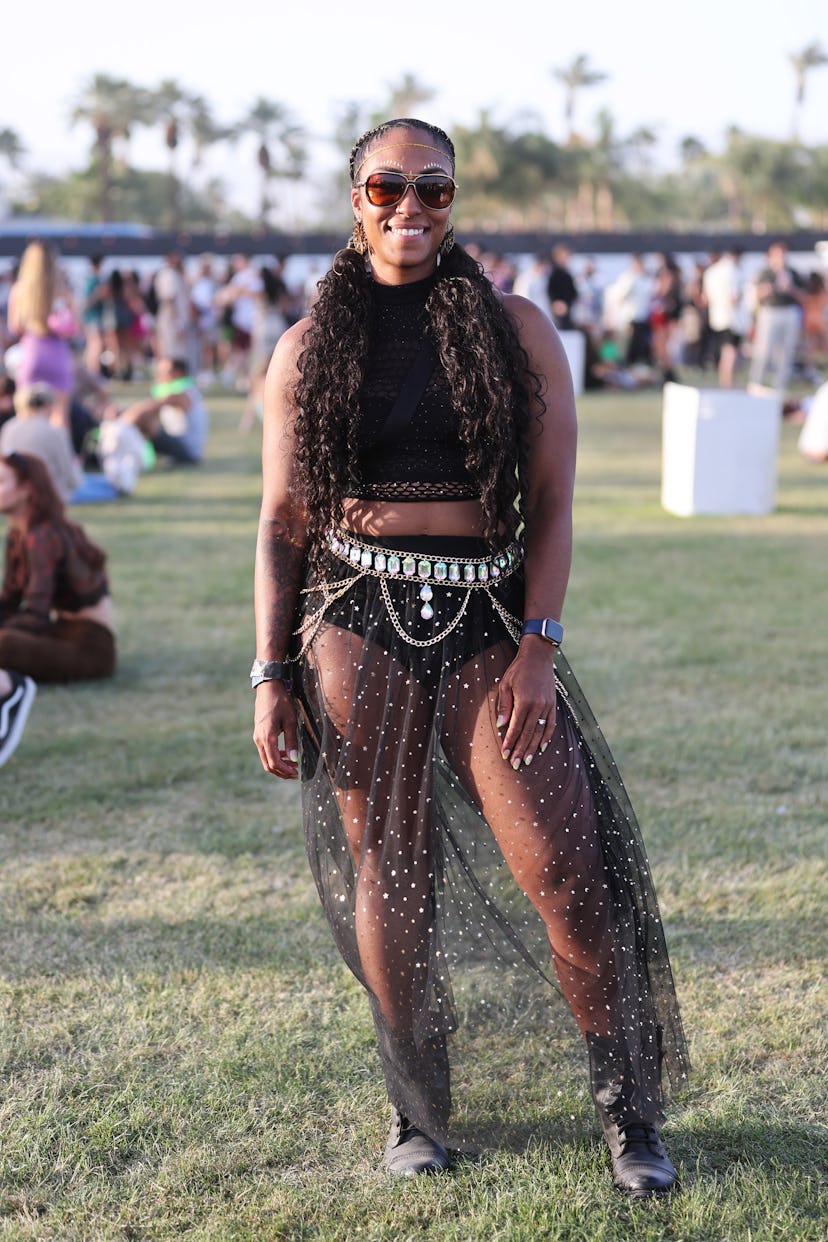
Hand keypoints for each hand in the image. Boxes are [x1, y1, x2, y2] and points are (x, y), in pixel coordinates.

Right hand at [253, 680, 299, 778]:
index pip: (274, 762)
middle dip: (282, 772)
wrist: (268, 689)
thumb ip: (292, 741)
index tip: (296, 772)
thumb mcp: (290, 721)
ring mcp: (257, 737)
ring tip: (293, 765)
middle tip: (296, 773)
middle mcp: (259, 739)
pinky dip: (275, 757)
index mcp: (267, 737)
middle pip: (268, 765)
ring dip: (279, 765)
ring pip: (266, 759)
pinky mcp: (258, 734)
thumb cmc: (281, 703)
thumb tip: (295, 759)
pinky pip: (265, 751)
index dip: (285, 770)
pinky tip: (286, 754)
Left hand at [495, 639, 557, 769]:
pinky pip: (551, 724)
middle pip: (528, 733)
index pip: (515, 727)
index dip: (510, 742)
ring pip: (539, 732)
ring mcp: (547, 706)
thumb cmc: (518, 669)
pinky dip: (546, 737)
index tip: (505, 755)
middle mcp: (538, 705)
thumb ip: (504, 706)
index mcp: (524, 701)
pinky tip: (542, 747)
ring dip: (533, 748)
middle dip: (520, 750)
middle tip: (515, 765)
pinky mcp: (553, 704)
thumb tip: (501, 725)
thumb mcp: (505, 684)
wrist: (538, 655)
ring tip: (527, 761)